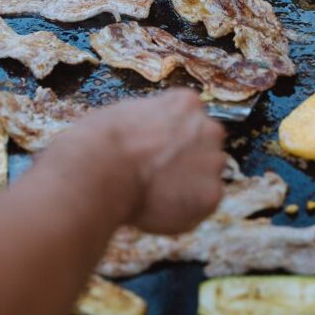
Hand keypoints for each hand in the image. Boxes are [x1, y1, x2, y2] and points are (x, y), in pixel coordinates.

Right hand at [77, 89, 226, 233]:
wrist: (101, 170)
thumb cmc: (101, 141)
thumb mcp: (127, 114)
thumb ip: (151, 124)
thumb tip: (149, 137)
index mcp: (187, 103)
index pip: (190, 120)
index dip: (172, 139)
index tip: (157, 152)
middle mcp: (208, 128)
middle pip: (205, 147)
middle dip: (188, 161)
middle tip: (159, 177)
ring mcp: (212, 162)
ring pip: (206, 178)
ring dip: (188, 186)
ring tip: (154, 195)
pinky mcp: (211, 195)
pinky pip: (201, 206)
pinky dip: (185, 211)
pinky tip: (158, 208)